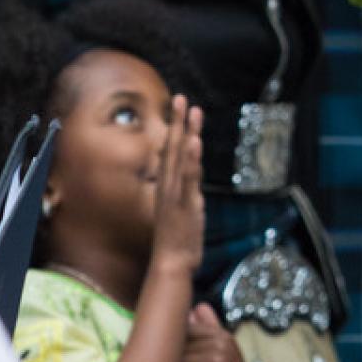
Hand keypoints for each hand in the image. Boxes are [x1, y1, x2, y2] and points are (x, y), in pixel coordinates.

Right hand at [151, 96, 204, 274]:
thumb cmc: (179, 240)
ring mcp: (174, 194)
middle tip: (181, 97)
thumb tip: (193, 176)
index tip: (180, 108)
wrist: (171, 264)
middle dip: (177, 122)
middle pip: (172, 148)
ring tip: (191, 110)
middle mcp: (168, 186)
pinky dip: (190, 159)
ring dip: (185, 132)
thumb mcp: (185, 209)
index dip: (175, 129)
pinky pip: (187, 178)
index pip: (171, 152)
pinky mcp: (183, 203)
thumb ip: (189, 190)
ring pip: (179, 158)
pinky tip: (193, 141)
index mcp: (168, 187)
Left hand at [184, 303, 258, 361]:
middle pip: (183, 341)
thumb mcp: (225, 349)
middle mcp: (222, 344)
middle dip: (180, 352)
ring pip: (183, 356)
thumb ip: (210, 327)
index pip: (189, 327)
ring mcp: (217, 359)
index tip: (177, 343)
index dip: (179, 336)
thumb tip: (196, 308)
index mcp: (223, 335)